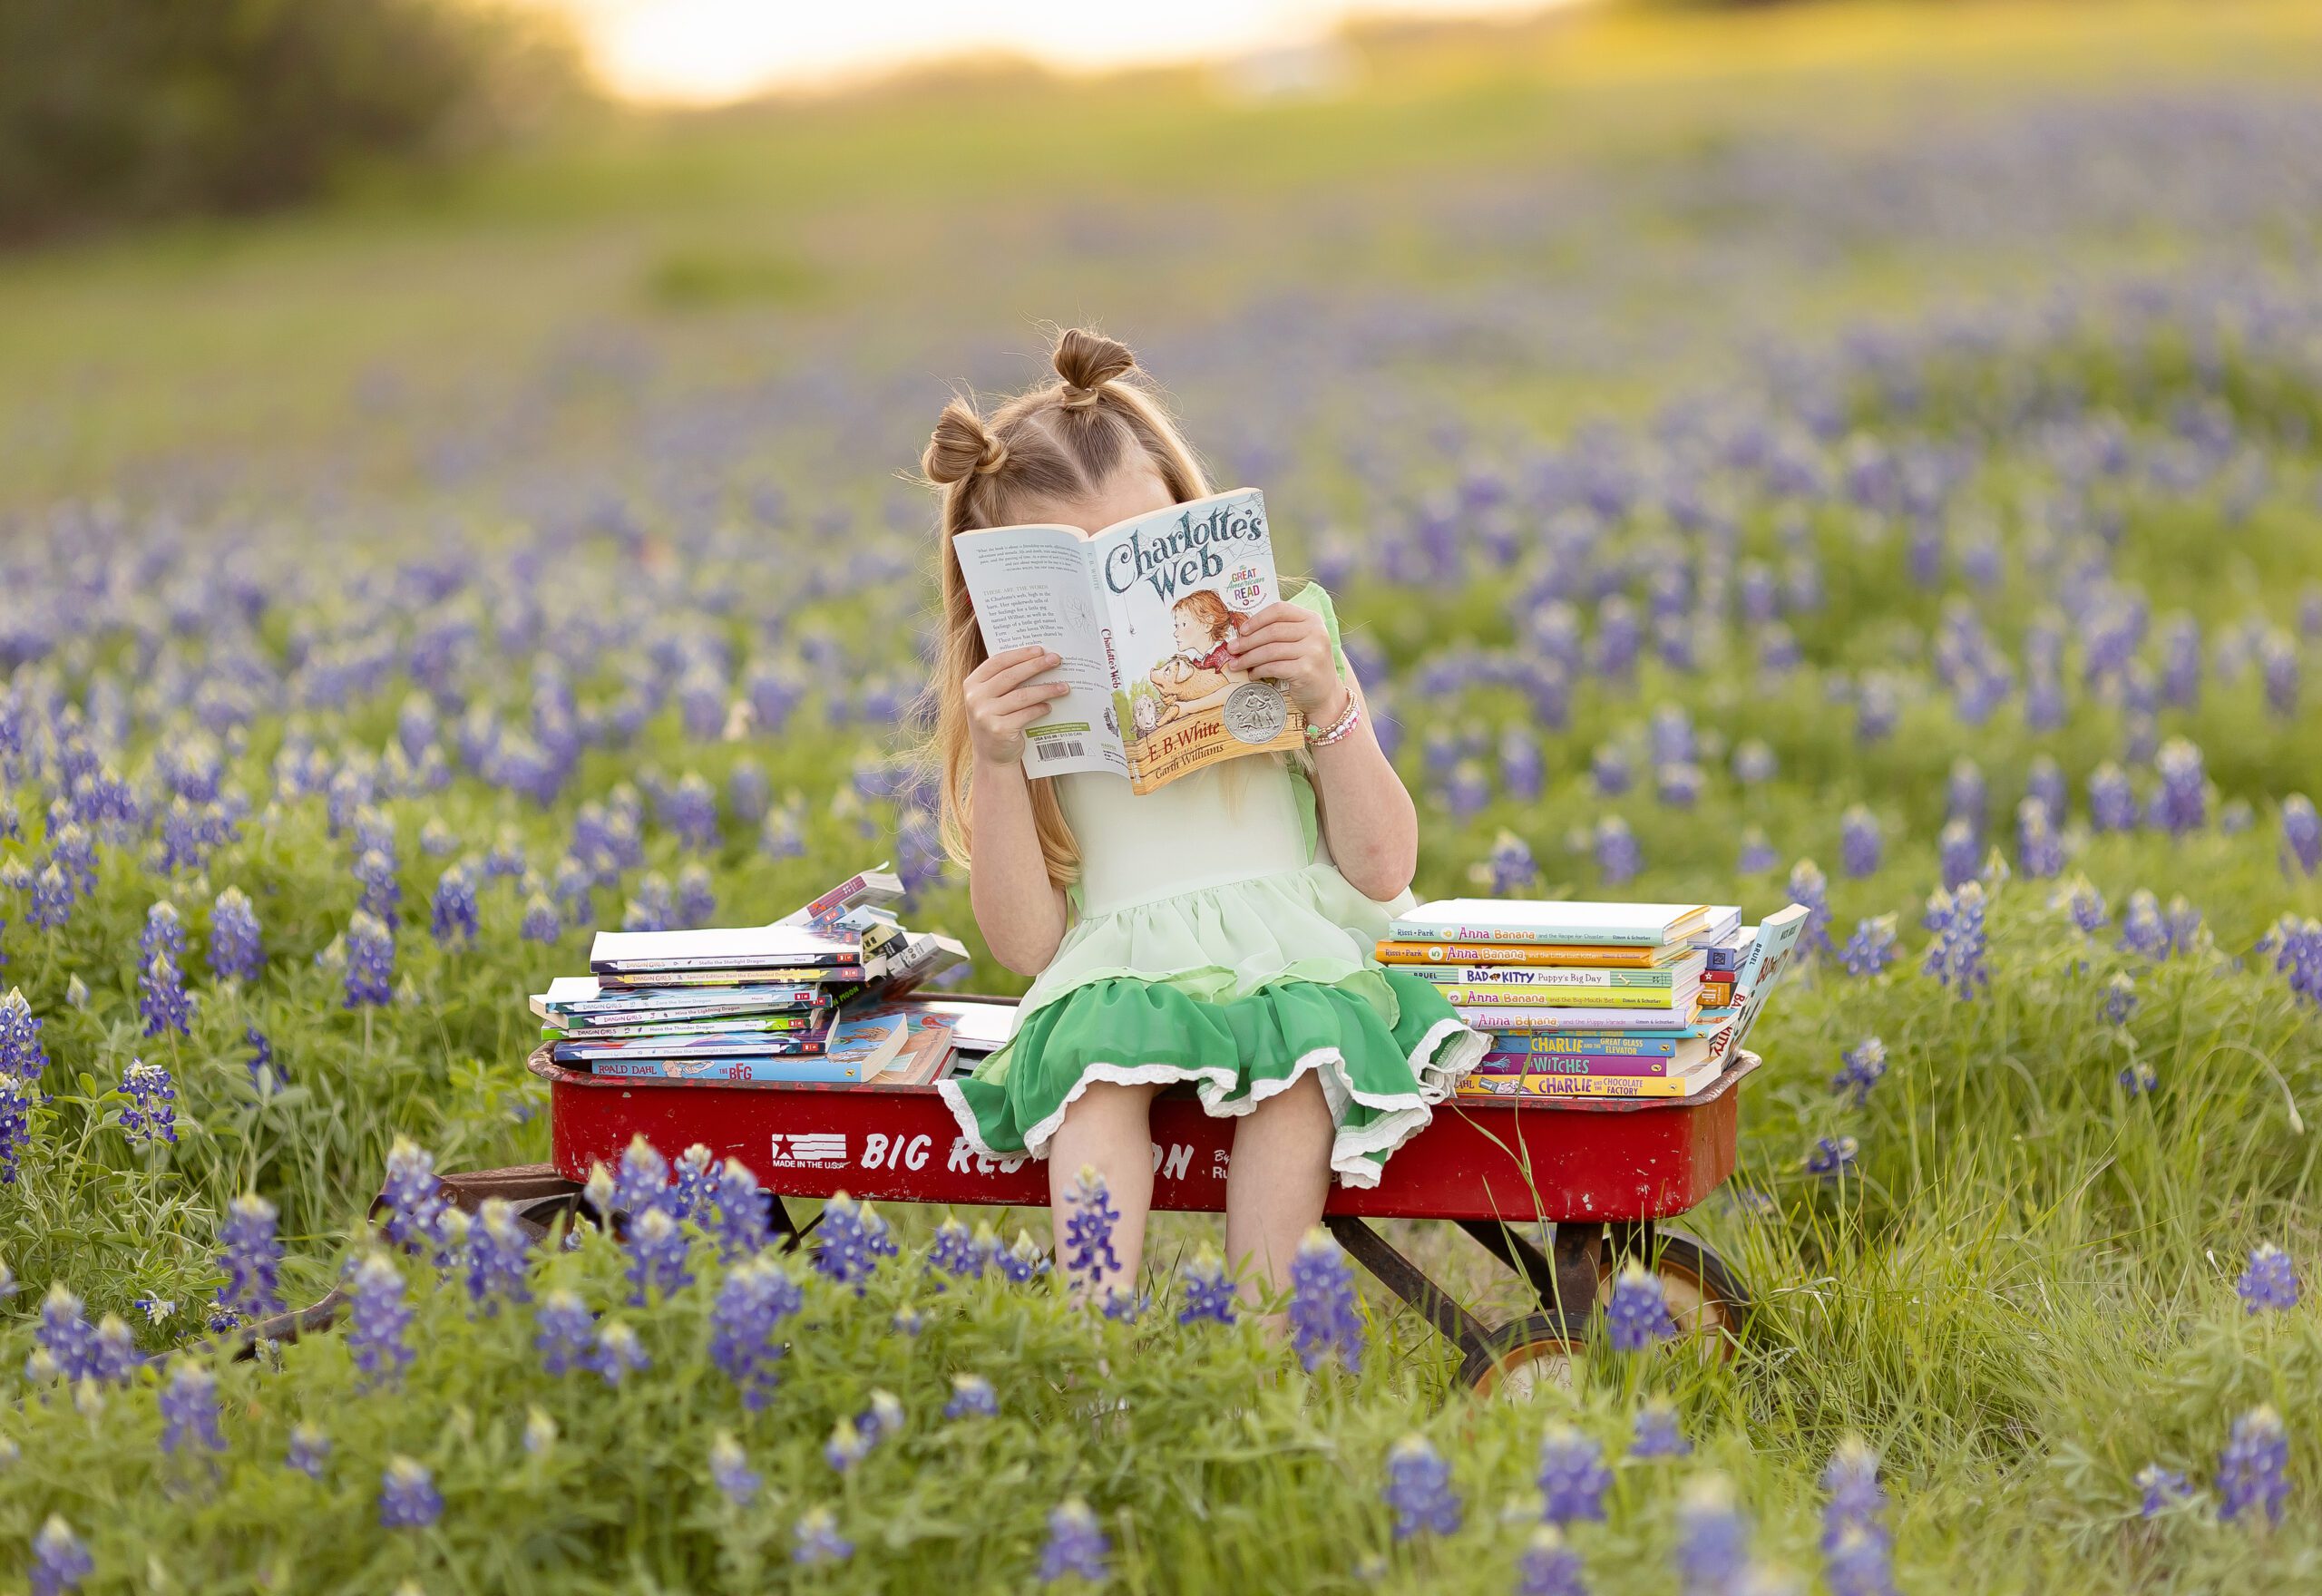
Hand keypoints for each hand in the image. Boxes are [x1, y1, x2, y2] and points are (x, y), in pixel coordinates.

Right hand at [964, 646, 1068, 765]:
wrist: (991, 758)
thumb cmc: (995, 722)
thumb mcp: (990, 699)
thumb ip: (1003, 681)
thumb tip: (1036, 659)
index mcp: (972, 684)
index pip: (997, 662)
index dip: (1020, 654)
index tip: (1039, 650)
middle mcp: (975, 698)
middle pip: (1011, 676)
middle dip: (1036, 665)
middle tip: (1055, 660)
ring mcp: (985, 715)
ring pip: (1022, 695)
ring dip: (1046, 689)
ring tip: (1063, 686)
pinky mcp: (999, 730)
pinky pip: (1026, 714)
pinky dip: (1040, 709)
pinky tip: (1050, 706)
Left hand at [1228, 604, 1347, 721]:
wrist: (1326, 694)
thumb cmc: (1306, 665)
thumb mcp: (1299, 642)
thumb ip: (1279, 632)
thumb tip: (1242, 633)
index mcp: (1312, 619)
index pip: (1280, 610)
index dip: (1257, 619)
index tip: (1242, 630)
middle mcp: (1315, 632)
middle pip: (1272, 631)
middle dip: (1248, 641)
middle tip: (1232, 649)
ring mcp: (1313, 651)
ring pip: (1270, 650)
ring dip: (1249, 658)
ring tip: (1236, 664)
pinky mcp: (1306, 670)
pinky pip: (1274, 667)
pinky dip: (1259, 671)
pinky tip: (1253, 674)